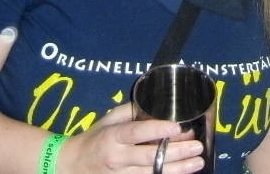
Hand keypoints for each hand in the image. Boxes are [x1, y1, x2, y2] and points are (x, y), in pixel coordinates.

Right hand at [56, 103, 204, 172]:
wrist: (72, 165)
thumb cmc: (95, 139)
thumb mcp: (108, 120)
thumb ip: (130, 112)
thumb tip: (155, 102)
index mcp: (113, 136)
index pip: (136, 132)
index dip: (157, 130)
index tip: (177, 127)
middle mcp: (117, 157)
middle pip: (150, 157)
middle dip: (176, 152)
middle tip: (197, 146)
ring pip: (153, 173)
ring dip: (178, 169)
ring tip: (197, 162)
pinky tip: (183, 173)